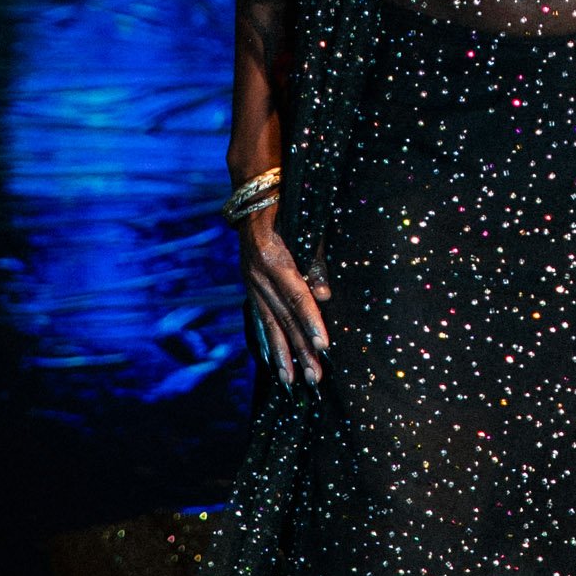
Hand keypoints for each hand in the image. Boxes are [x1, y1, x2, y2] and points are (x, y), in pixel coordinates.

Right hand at [241, 212, 331, 388]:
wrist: (254, 195)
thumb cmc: (287, 205)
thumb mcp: (304, 226)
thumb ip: (314, 261)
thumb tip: (325, 296)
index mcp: (272, 258)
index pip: (296, 296)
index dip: (311, 321)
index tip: (324, 345)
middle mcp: (257, 275)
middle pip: (283, 318)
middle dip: (300, 349)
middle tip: (315, 377)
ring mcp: (250, 282)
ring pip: (268, 324)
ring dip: (282, 354)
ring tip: (291, 381)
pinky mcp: (250, 286)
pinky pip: (259, 319)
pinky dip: (268, 342)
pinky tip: (274, 362)